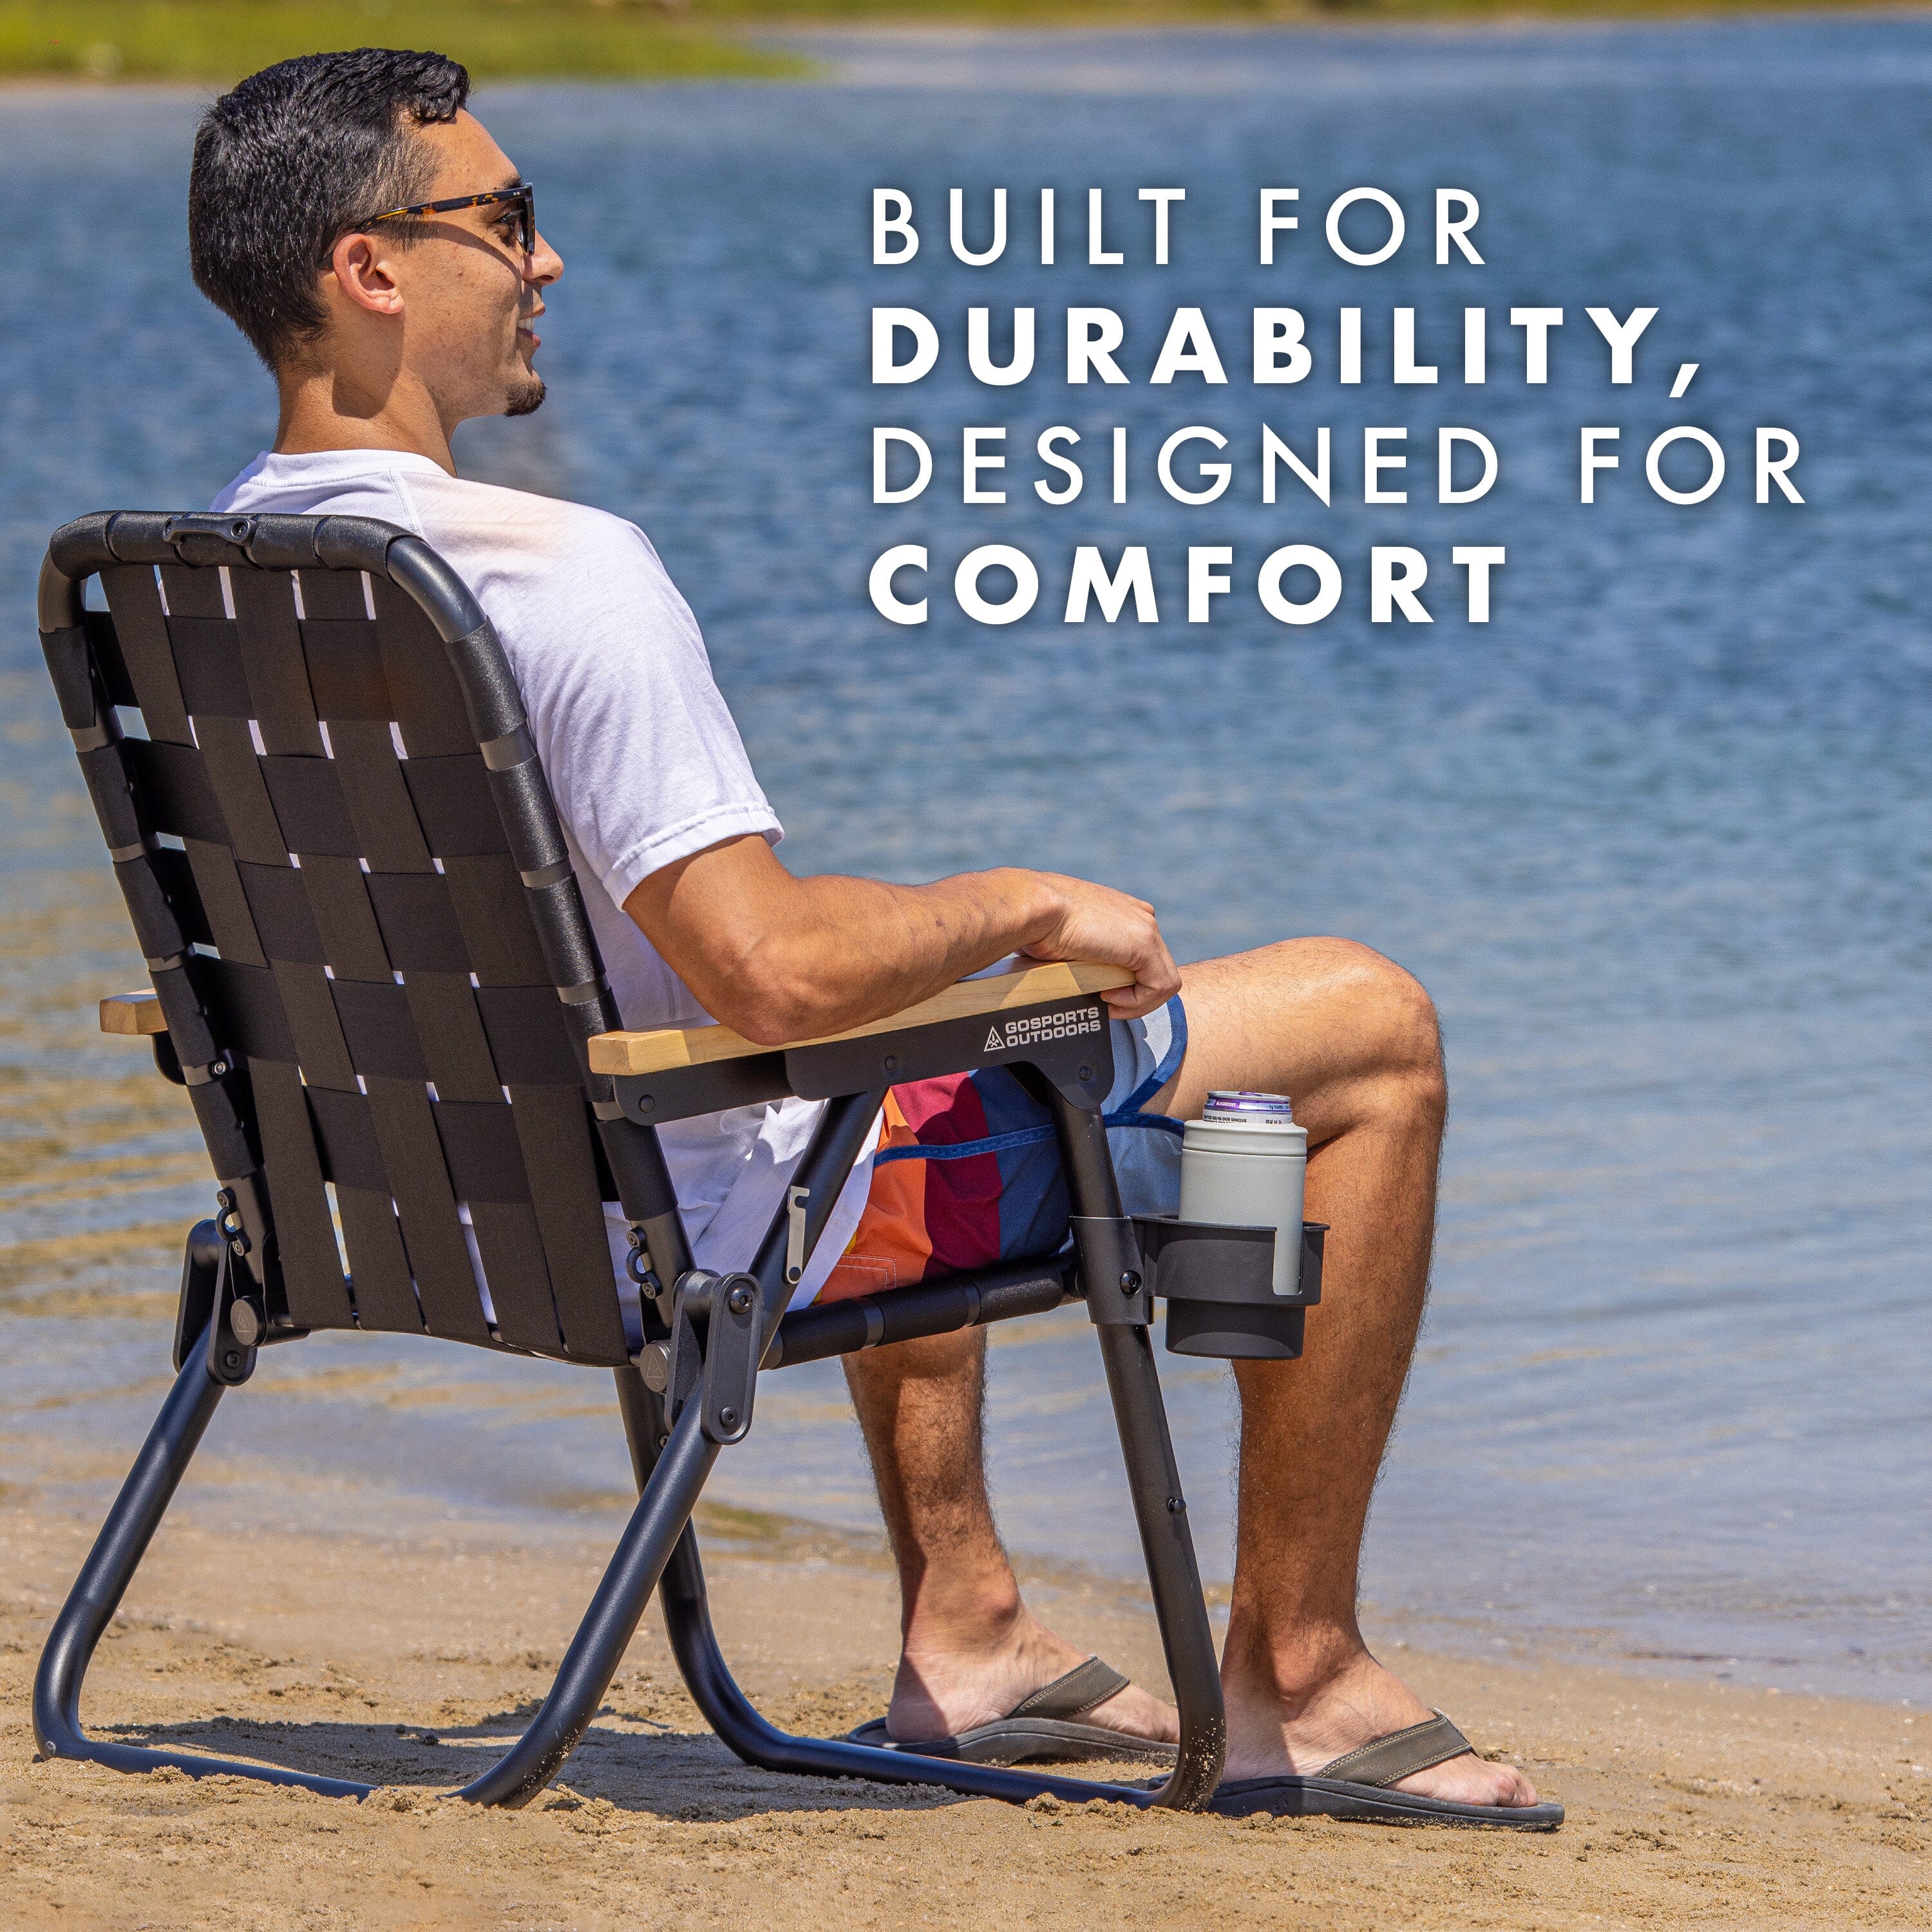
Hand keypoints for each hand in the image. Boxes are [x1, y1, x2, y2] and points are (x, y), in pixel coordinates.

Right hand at [1017, 872, 1180, 1019]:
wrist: (1035, 907)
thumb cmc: (1038, 923)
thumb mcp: (1066, 940)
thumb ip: (1083, 954)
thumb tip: (1079, 977)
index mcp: (1125, 912)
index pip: (1144, 956)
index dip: (1128, 983)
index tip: (1100, 994)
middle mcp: (1141, 917)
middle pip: (1156, 969)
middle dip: (1135, 996)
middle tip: (1105, 1005)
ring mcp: (1146, 928)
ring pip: (1163, 980)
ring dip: (1138, 1003)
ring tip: (1107, 1004)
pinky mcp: (1145, 944)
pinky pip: (1160, 986)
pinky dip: (1138, 1001)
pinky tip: (1109, 998)